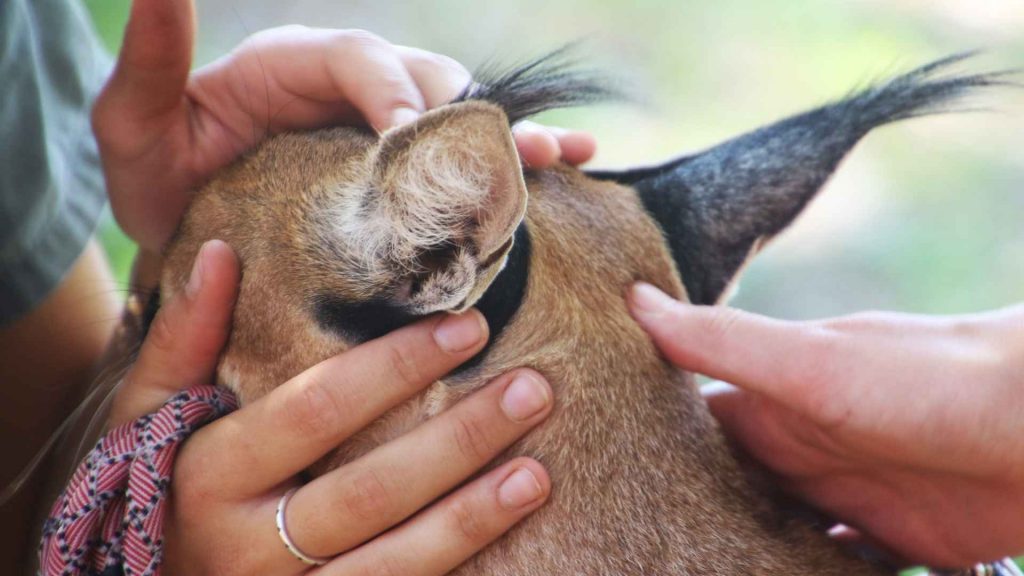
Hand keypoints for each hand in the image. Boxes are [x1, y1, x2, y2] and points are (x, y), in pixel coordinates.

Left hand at [92, 0, 596, 251]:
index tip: (406, 145)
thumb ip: (151, 62)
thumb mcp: (134, 126)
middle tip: (499, 165)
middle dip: (462, 118)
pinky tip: (566, 163)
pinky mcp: (399, 163)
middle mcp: (347, 84)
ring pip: (453, 114)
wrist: (186, 230)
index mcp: (292, 64)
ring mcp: (380, 122)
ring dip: (504, 136)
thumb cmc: (159, 182)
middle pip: (421, 80)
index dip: (389, 92)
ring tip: (556, 158)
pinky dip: (512, 155)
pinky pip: (462, 150)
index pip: (357, 59)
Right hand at [112, 241, 553, 574]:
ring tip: (538, 473)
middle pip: (371, 488)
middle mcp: (246, 546)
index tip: (468, 327)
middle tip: (534, 389)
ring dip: (471, 517)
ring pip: (393, 561)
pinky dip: (448, 567)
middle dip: (459, 439)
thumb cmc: (154, 488)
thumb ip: (182, 339)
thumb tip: (221, 251)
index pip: (317, 410)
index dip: (396, 368)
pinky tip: (499, 535)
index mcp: (207, 475)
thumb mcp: (145, 415)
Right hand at [627, 282, 1023, 568]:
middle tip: (634, 548)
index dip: (645, 449)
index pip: (690, 427)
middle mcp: (805, 451)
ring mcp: (851, 498)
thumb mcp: (812, 362)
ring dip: (745, 557)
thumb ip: (723, 341)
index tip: (593, 478)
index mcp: (775, 405)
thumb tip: (631, 299)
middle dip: (689, 520)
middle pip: (728, 494)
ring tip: (686, 574)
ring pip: (777, 538)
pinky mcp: (898, 542)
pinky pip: (839, 568)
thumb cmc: (930, 379)